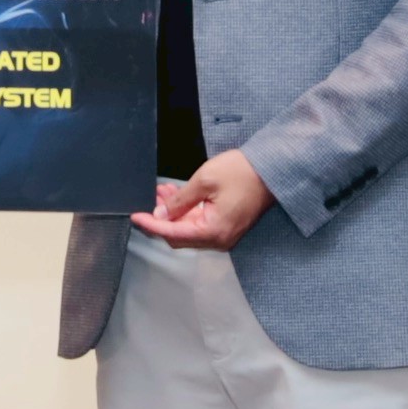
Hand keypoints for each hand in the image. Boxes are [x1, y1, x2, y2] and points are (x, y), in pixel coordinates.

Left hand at [130, 150, 272, 249]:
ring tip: (162, 192)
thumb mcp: (204, 181)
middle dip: (162, 218)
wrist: (271, 169)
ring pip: (189, 229)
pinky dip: (187, 212)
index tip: (136, 216)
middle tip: (149, 200)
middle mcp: (220, 239)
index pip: (173, 234)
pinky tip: (178, 195)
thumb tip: (161, 214)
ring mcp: (225, 234)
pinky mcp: (227, 226)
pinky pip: (201, 224)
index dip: (152, 225)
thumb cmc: (242, 172)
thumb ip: (180, 201)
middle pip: (180, 236)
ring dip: (174, 213)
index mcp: (214, 231)